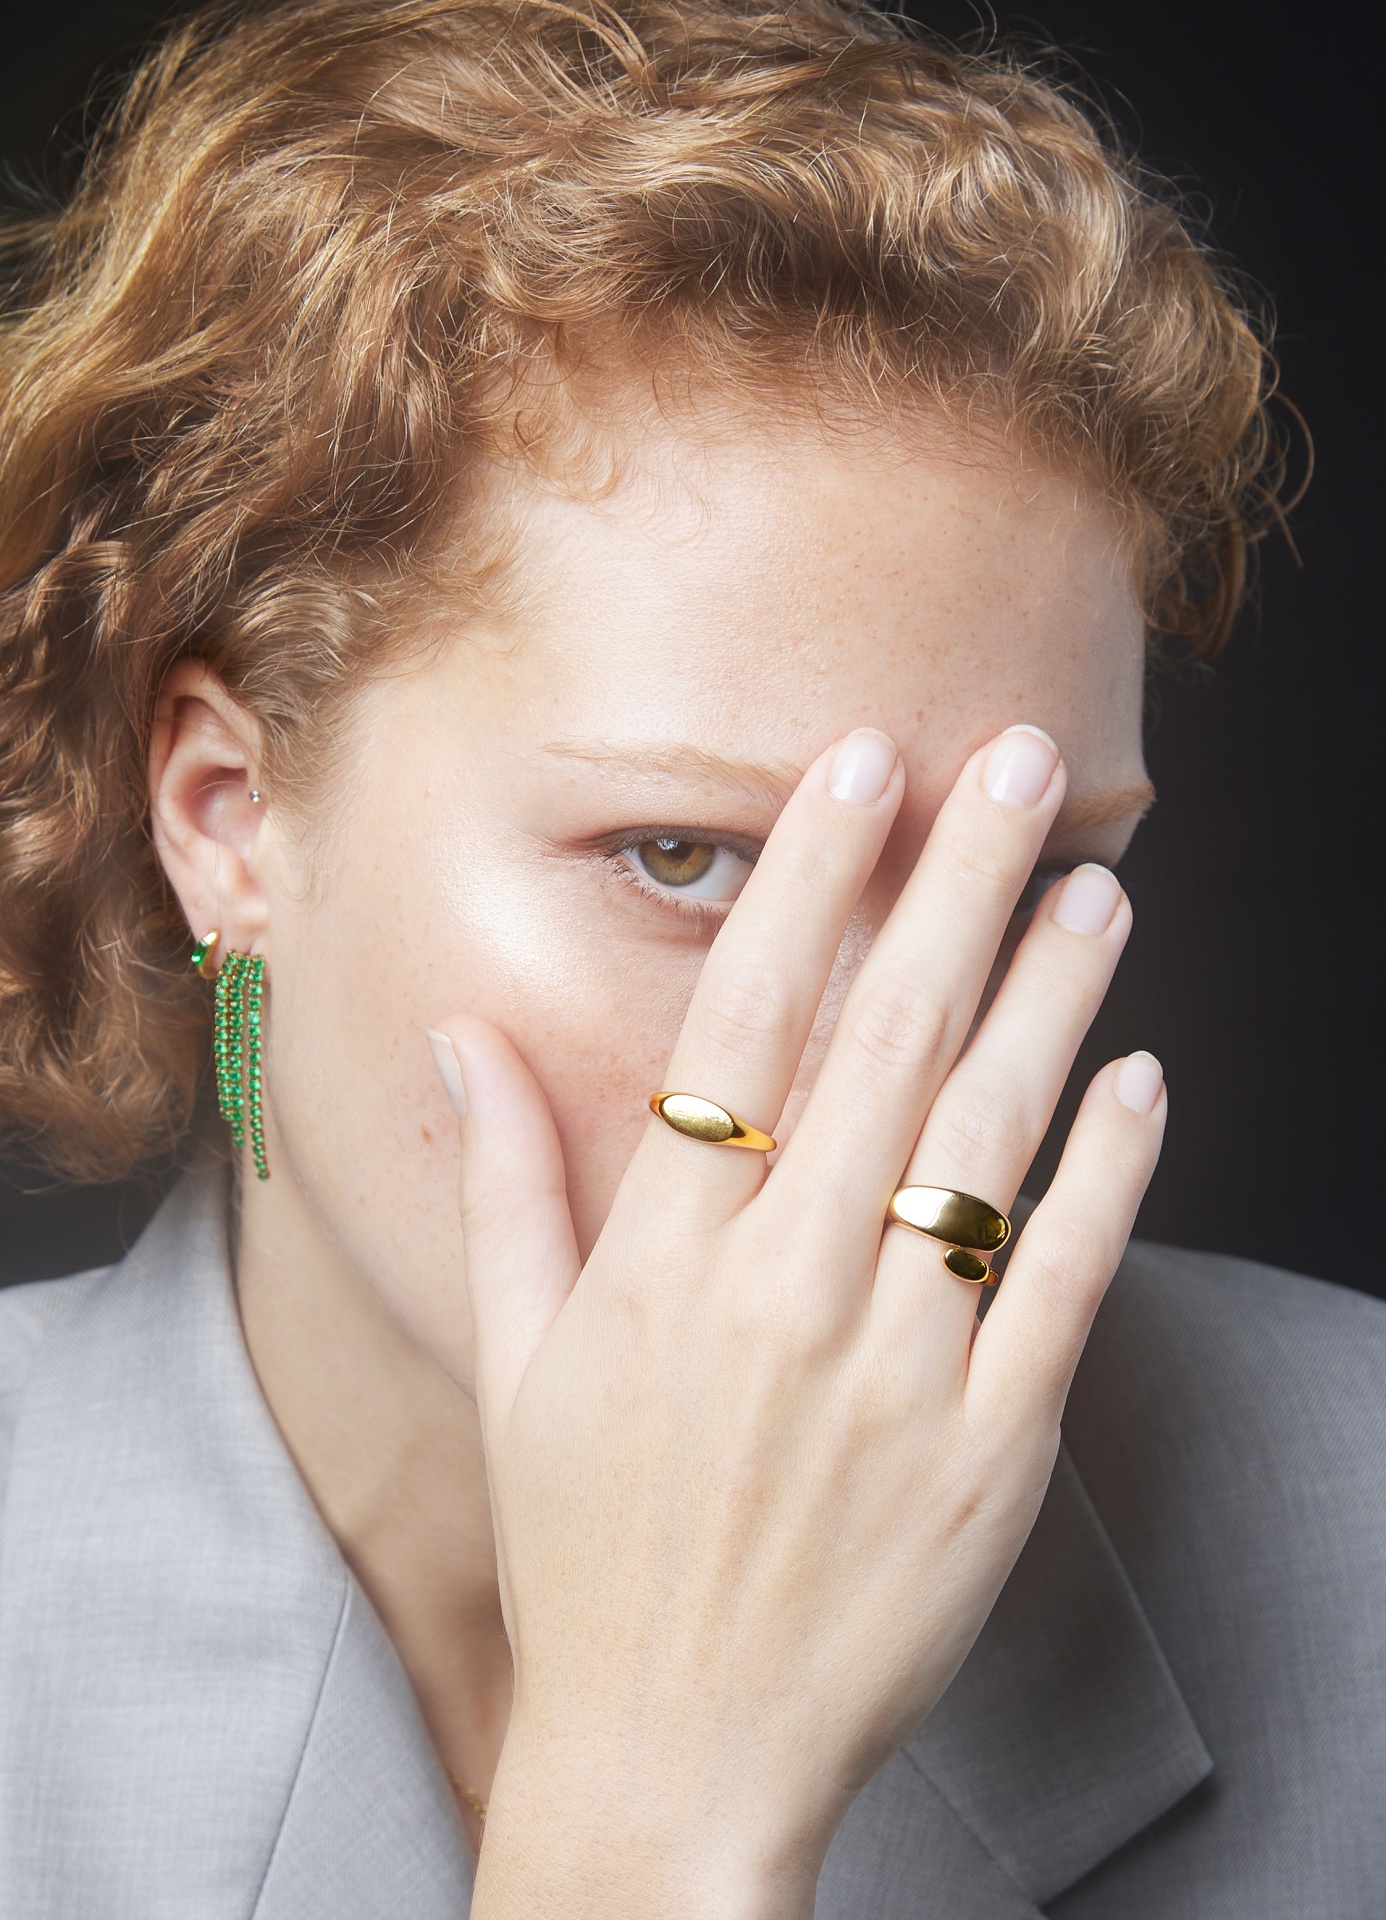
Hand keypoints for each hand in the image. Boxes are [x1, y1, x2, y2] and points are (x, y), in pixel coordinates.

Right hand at [434, 725, 1164, 1917]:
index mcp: (668, 1259)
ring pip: (991, 1137)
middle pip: (888, 1039)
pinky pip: (1064, 1281)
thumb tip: (462, 1040)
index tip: (860, 766)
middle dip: (960, 881)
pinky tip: (1142, 1080)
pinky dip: (1112, 1175)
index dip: (809, 876)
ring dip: (1052, 999)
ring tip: (1099, 889)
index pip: (746, 1019)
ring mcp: (901, 1369)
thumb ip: (503, 1188)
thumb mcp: (515, 1367)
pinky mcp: (991, 1448)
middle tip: (1022, 762)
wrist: (677, 1758)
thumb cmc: (587, 1552)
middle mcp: (788, 1291)